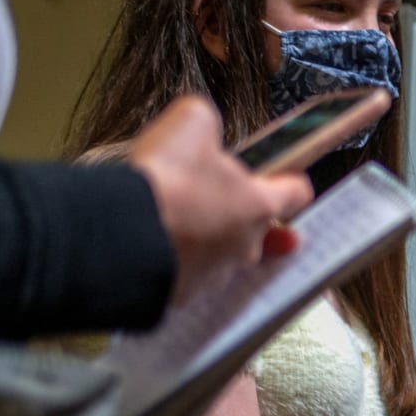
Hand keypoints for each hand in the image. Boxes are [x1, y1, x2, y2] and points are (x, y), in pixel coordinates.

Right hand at [124, 94, 312, 306]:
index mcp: (259, 204)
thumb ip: (207, 123)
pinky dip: (176, 258)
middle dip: (238, 212)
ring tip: (178, 219)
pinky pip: (187, 274)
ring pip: (222, 254)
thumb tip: (203, 125)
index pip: (295, 193)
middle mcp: (245, 245)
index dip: (289, 181)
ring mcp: (215, 274)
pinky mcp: (183, 293)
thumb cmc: (164, 181)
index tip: (285, 177)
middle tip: (213, 197)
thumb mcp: (191, 123)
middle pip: (257, 228)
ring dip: (205, 237)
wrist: (120, 233)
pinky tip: (157, 242)